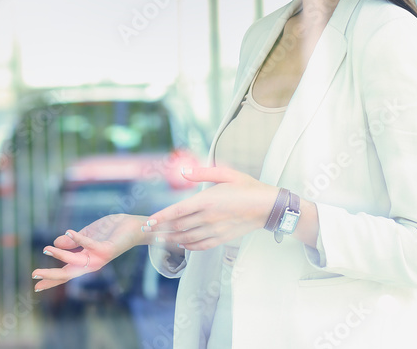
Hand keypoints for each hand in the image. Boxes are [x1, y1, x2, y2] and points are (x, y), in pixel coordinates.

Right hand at [32, 213, 145, 291]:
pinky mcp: (107, 249)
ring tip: (46, 249)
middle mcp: (91, 263)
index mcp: (85, 260)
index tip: (35, 287)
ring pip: (77, 261)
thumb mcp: (86, 234)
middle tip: (34, 275)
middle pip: (68, 273)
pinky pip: (91, 244)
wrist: (133, 225)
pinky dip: (79, 239)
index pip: (65, 271)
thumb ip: (73, 242)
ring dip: (61, 255)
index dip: (51, 279)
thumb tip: (55, 243)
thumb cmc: (110, 230)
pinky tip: (68, 231)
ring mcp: (99, 258)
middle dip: (51, 275)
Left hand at [141, 166, 277, 250]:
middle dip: (161, 229)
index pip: (177, 211)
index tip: (148, 221)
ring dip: (171, 239)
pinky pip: (200, 245)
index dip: (160, 217)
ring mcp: (215, 230)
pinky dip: (188, 246)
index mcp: (207, 200)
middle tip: (148, 230)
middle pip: (178, 227)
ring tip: (159, 238)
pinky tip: (182, 244)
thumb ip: (202, 172)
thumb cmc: (248, 187)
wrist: (268, 207)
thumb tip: (183, 171)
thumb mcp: (226, 173)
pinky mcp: (222, 238)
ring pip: (187, 238)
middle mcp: (209, 217)